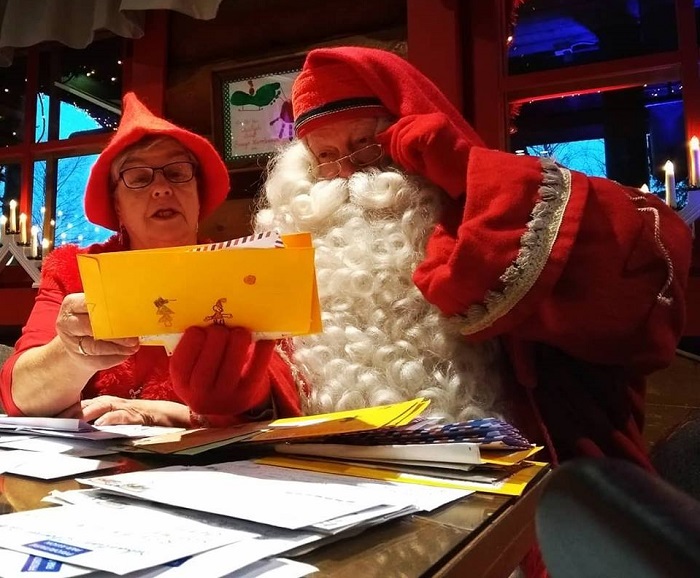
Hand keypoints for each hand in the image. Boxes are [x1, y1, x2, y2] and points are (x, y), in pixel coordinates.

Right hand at [55, 293, 139, 370]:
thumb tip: (135, 307)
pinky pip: (100, 361)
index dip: (108, 310)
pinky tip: (127, 353)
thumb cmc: (93, 320)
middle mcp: (68, 324)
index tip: (127, 313)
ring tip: (134, 346)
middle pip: (91, 327)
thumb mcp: (96, 309)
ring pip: (95, 347)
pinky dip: (116, 358)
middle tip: (133, 337)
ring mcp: (72, 343)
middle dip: (114, 333)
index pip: (89, 305)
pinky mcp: (80, 359)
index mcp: (72, 305)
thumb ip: (109, 307)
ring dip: (118, 348)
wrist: (78, 342)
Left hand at [58, 395, 190, 426]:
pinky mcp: (135, 414)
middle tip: (56, 422)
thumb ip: (101, 422)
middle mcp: (112, 402)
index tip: (50, 421)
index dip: (66, 413)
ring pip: (101, 406)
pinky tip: (100, 425)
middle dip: (71, 413)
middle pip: (87, 404)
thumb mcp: (116, 420)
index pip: (81, 406)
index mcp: (106, 404)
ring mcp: (123, 407)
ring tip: (74, 422)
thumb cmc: (139, 419)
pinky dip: (110, 419)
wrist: (165, 416)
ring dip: (86, 413)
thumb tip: (81, 432)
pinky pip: (121, 415)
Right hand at [170, 325, 274, 415]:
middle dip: (214, 340)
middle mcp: (201, 394)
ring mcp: (225, 397)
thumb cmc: (208, 371)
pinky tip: (264, 339)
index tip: (197, 328)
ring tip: (240, 331)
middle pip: (205, 367)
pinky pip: (256, 372)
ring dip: (237, 343)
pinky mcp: (248, 394)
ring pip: (231, 369)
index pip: (180, 365)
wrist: (229, 402)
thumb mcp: (192, 367)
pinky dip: (262, 352)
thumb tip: (202, 314)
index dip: (189, 343)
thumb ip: (191, 346)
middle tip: (221, 328)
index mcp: (182, 384)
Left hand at [376, 112, 474, 197]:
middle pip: (400, 126)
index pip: (405, 121)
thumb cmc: (448, 172)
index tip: (381, 142)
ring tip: (417, 168)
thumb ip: (405, 146)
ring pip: (401, 137)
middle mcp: (433, 117)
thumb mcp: (422, 156)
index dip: (391, 132)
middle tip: (402, 164)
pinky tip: (420, 166)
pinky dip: (409, 158)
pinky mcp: (429, 131)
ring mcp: (431, 123)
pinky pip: (406, 143)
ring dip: (404, 157)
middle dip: (394, 146)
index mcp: (433, 121)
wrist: (466, 177)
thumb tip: (381, 141)